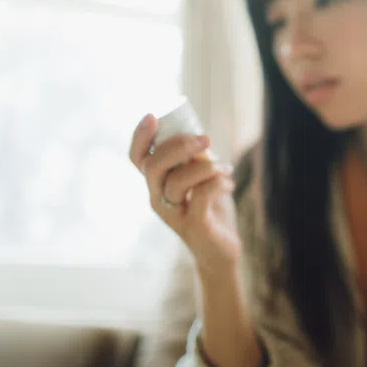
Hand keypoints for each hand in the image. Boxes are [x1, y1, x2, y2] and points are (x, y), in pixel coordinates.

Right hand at [129, 114, 241, 278]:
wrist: (221, 250)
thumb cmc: (210, 208)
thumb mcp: (203, 177)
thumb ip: (196, 158)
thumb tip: (199, 138)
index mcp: (157, 182)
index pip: (137, 158)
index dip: (140, 136)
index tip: (152, 116)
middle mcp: (158, 198)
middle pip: (153, 166)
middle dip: (178, 145)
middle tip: (206, 139)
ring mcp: (173, 214)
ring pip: (177, 182)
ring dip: (205, 167)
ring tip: (226, 168)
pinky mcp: (193, 226)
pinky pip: (200, 197)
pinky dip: (216, 184)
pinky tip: (229, 184)